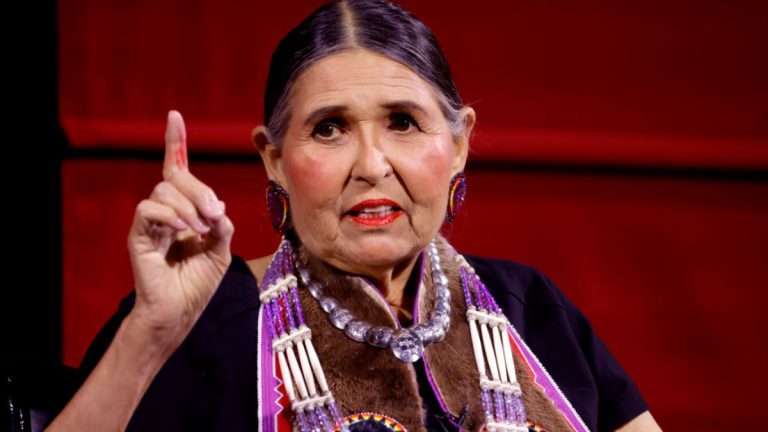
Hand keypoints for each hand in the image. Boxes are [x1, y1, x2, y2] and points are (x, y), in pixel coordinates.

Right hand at [126, 110, 233, 341]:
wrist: (180, 311)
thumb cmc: (198, 283)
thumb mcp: (221, 249)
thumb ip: (221, 224)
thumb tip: (217, 206)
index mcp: (185, 211)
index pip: (177, 169)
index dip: (175, 142)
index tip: (174, 116)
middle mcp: (165, 212)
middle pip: (176, 177)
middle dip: (199, 189)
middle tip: (215, 214)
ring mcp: (150, 223)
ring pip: (164, 189)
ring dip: (189, 205)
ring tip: (200, 230)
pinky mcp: (138, 235)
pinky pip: (148, 208)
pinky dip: (170, 214)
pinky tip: (185, 230)